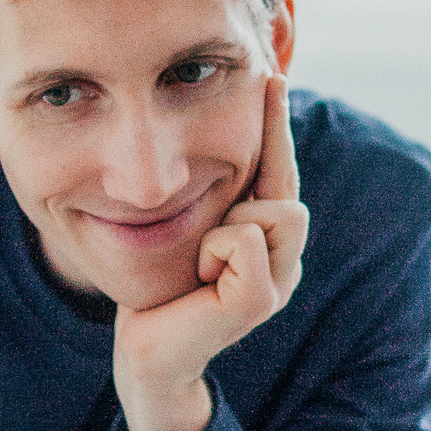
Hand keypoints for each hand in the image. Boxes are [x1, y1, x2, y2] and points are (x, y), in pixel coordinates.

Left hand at [114, 71, 307, 430]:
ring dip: (227, 225)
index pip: (281, 170)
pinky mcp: (260, 300)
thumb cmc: (158, 291)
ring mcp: (279, 282)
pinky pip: (246, 237)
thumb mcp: (188, 226)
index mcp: (270, 241)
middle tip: (206, 241)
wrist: (144, 355)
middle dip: (242, 194)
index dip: (276, 124)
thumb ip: (213, 190)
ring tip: (202, 261)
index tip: (269, 75)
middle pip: (285, 187)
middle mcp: (285, 261)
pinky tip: (201, 278)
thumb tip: (209, 133)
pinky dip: (216, 248)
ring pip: (276, 209)